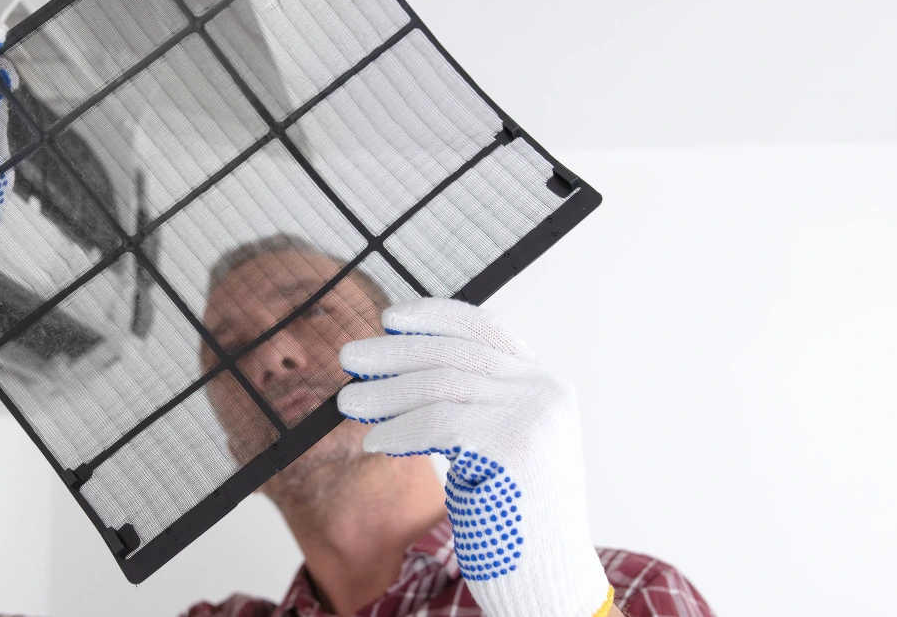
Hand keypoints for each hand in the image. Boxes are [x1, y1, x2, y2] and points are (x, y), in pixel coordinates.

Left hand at [337, 298, 613, 616]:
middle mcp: (544, 392)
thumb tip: (401, 368)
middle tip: (349, 357)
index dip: (435, 317)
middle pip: (453, 355)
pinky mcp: (511, 445)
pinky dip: (397, 430)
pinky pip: (435, 425)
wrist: (548, 577)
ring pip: (438, 386)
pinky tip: (374, 441)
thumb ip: (473, 402)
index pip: (485, 330)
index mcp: (546, 385)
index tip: (389, 319)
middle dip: (394, 353)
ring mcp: (532, 416)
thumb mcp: (504, 443)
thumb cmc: (515, 518)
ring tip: (347, 403)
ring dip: (384, 393)